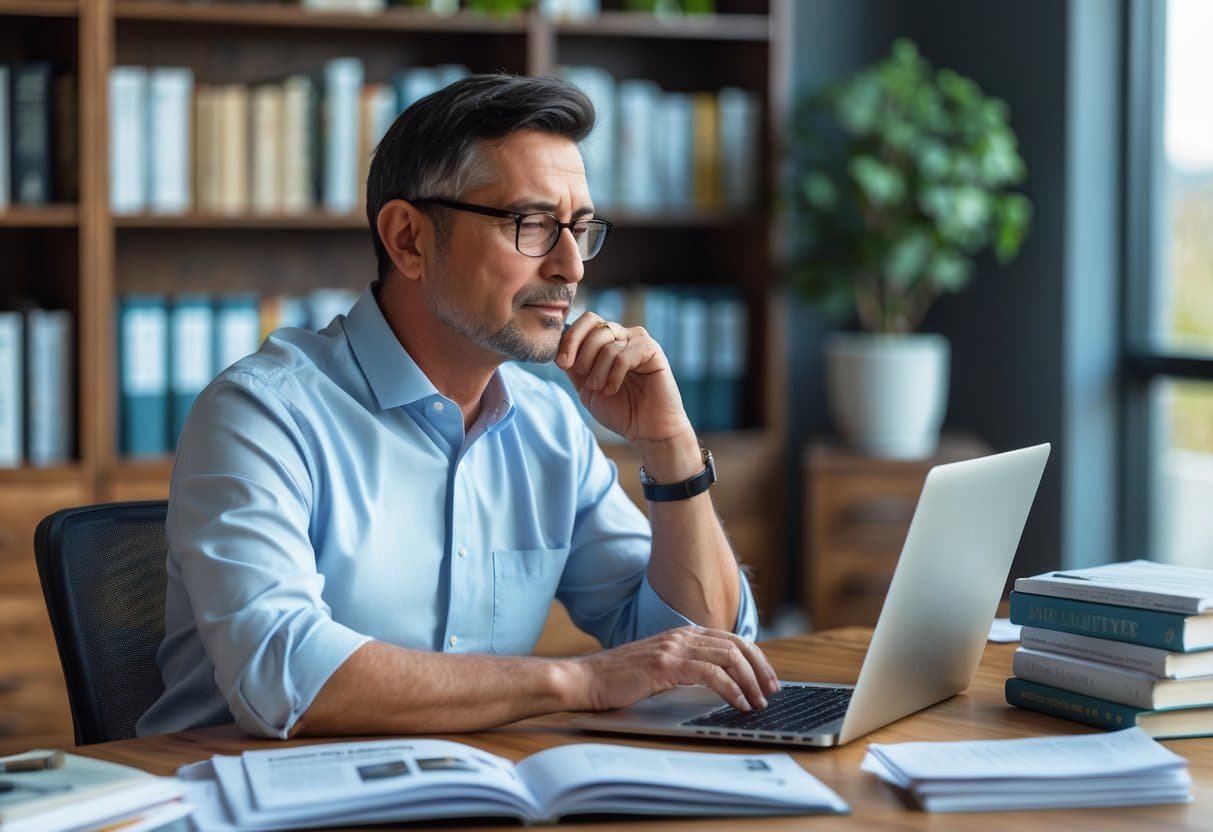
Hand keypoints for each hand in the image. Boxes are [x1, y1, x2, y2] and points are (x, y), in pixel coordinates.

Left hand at [555, 313, 689, 442]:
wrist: (647, 431)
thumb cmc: (620, 411)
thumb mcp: (587, 388)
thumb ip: (574, 366)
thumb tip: (557, 346)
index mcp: (608, 341)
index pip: (586, 322)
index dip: (569, 338)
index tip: (562, 363)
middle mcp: (624, 336)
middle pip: (594, 325)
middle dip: (581, 351)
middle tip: (582, 375)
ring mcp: (639, 341)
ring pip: (607, 342)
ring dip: (598, 370)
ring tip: (601, 388)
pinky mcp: (652, 351)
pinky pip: (624, 355)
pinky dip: (613, 374)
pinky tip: (613, 388)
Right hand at [564, 626, 780, 712]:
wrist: (585, 679)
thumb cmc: (618, 679)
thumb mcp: (658, 667)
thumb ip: (684, 666)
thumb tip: (717, 682)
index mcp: (682, 634)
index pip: (730, 639)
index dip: (755, 658)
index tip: (767, 678)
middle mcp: (681, 635)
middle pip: (736, 644)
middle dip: (760, 668)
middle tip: (772, 690)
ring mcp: (673, 648)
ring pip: (728, 656)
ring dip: (750, 680)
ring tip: (759, 701)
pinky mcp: (666, 665)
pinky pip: (711, 674)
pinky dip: (731, 688)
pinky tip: (738, 703)